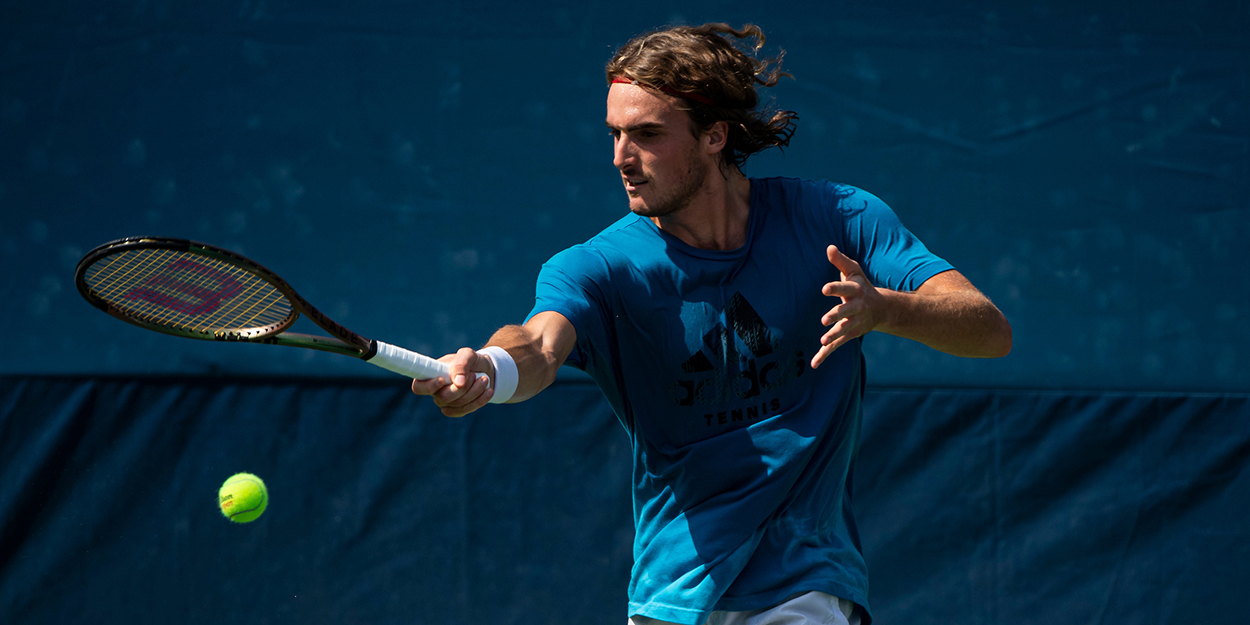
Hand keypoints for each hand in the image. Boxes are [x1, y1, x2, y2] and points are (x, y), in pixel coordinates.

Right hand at [409, 347, 494, 416]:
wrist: (486, 371)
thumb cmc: (472, 361)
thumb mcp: (469, 354)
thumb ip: (461, 363)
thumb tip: (458, 382)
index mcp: (431, 375)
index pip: (419, 386)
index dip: (428, 386)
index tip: (442, 380)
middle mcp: (435, 391)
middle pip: (444, 397)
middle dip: (463, 388)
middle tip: (474, 375)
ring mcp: (446, 402)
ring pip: (458, 404)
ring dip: (475, 392)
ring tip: (484, 379)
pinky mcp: (458, 410)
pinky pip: (467, 410)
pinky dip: (480, 400)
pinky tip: (488, 391)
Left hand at [813, 245, 883, 367]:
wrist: (881, 308)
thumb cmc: (861, 285)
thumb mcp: (853, 271)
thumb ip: (840, 261)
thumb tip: (829, 247)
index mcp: (856, 291)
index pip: (845, 289)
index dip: (835, 289)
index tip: (824, 289)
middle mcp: (857, 308)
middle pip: (846, 311)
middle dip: (836, 315)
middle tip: (824, 320)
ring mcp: (854, 322)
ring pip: (844, 330)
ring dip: (834, 336)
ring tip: (823, 341)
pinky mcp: (850, 334)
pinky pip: (837, 345)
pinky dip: (825, 354)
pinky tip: (814, 364)